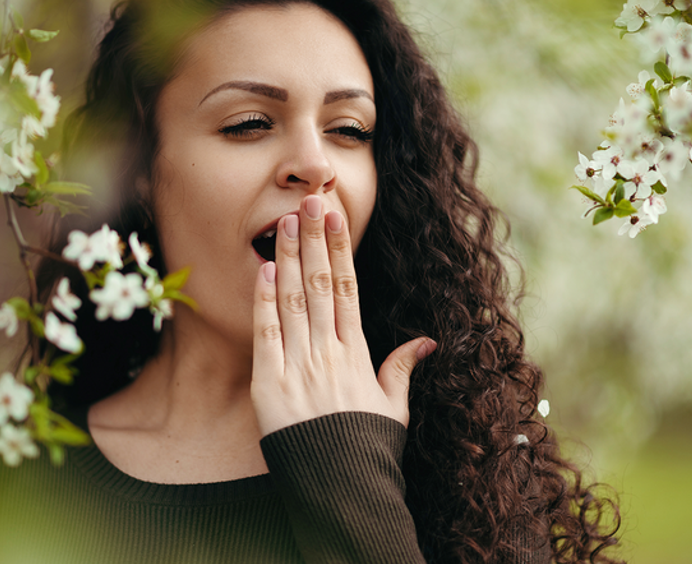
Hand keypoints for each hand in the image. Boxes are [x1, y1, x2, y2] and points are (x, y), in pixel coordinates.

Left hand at [251, 194, 435, 435]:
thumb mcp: (393, 409)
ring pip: (294, 300)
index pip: (348, 289)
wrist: (341, 489)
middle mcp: (328, 353)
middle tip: (308, 201)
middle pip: (321, 284)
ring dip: (288, 257)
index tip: (336, 218)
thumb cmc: (366, 449)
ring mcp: (298, 366)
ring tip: (283, 221)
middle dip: (313, 239)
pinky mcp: (269, 384)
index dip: (341, 250)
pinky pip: (266, 334)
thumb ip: (402, 370)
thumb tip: (427, 343)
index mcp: (357, 354)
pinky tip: (264, 270)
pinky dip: (264, 301)